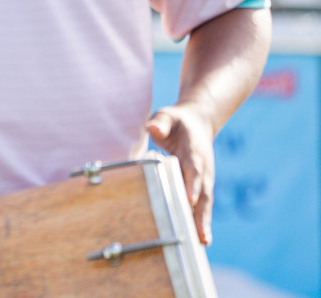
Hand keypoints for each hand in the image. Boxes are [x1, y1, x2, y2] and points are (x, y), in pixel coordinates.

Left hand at [147, 102, 216, 243]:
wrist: (198, 122)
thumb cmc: (176, 121)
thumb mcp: (166, 115)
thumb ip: (160, 122)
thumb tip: (153, 129)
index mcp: (194, 150)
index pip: (193, 168)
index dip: (192, 183)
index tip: (190, 199)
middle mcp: (202, 167)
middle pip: (203, 192)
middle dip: (201, 212)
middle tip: (200, 234)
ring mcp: (204, 178)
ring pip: (205, 202)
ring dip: (203, 222)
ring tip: (202, 242)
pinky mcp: (201, 185)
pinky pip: (202, 205)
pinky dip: (201, 221)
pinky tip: (200, 240)